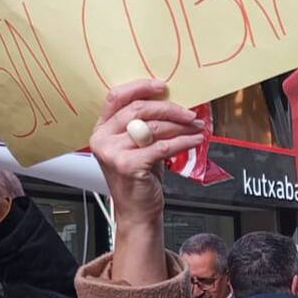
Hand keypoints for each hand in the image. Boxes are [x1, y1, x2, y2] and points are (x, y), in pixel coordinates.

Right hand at [89, 80, 204, 227]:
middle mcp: (102, 139)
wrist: (137, 211)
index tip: (161, 86)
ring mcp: (113, 153)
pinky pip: (162, 146)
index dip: (140, 87)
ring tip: (195, 126)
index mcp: (101, 129)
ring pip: (153, 127)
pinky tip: (194, 140)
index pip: (116, 97)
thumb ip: (143, 124)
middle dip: (169, 109)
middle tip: (188, 113)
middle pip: (138, 109)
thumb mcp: (135, 146)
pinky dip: (183, 142)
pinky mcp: (128, 165)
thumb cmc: (138, 178)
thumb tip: (170, 103)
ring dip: (180, 126)